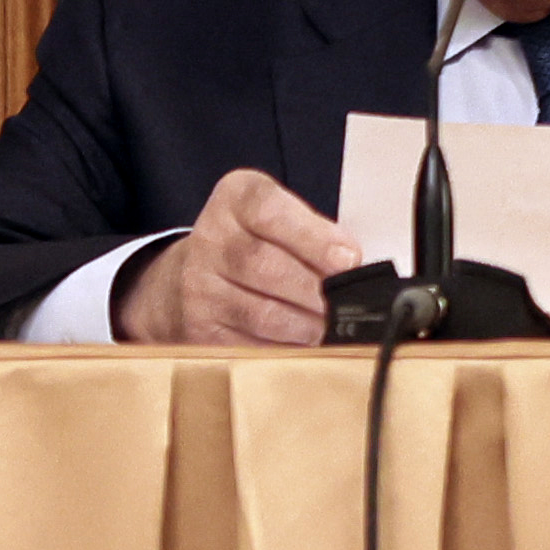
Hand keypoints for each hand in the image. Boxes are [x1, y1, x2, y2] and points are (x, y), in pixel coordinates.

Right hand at [113, 168, 377, 349]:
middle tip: (351, 305)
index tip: (349, 259)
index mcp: (235, 199)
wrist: (191, 280)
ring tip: (335, 331)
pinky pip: (250, 346)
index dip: (313, 237)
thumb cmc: (255, 245)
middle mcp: (210, 239)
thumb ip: (317, 234)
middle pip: (264, 265)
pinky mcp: (200, 332)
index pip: (270, 212)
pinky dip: (286, 351)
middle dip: (317, 290)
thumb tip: (359, 272)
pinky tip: (308, 349)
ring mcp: (198, 288)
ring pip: (260, 313)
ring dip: (307, 326)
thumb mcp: (281, 219)